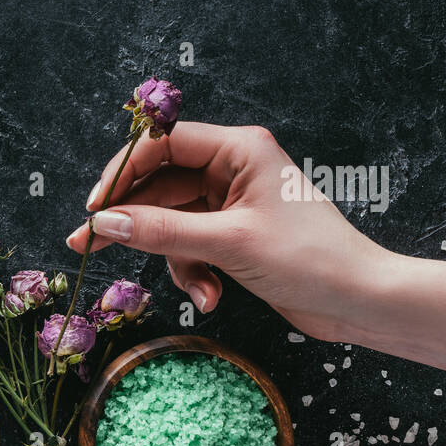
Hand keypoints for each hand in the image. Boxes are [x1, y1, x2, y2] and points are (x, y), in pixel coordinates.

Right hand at [67, 122, 389, 342]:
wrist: (359, 300)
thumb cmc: (310, 259)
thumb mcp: (228, 243)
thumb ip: (162, 231)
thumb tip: (105, 223)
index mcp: (239, 150)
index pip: (162, 145)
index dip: (122, 173)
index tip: (94, 208)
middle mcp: (233, 169)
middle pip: (159, 185)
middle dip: (131, 221)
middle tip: (86, 245)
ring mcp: (232, 204)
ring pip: (171, 223)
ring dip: (175, 259)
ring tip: (193, 289)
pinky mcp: (234, 236)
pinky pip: (190, 247)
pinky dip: (194, 273)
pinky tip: (211, 297)